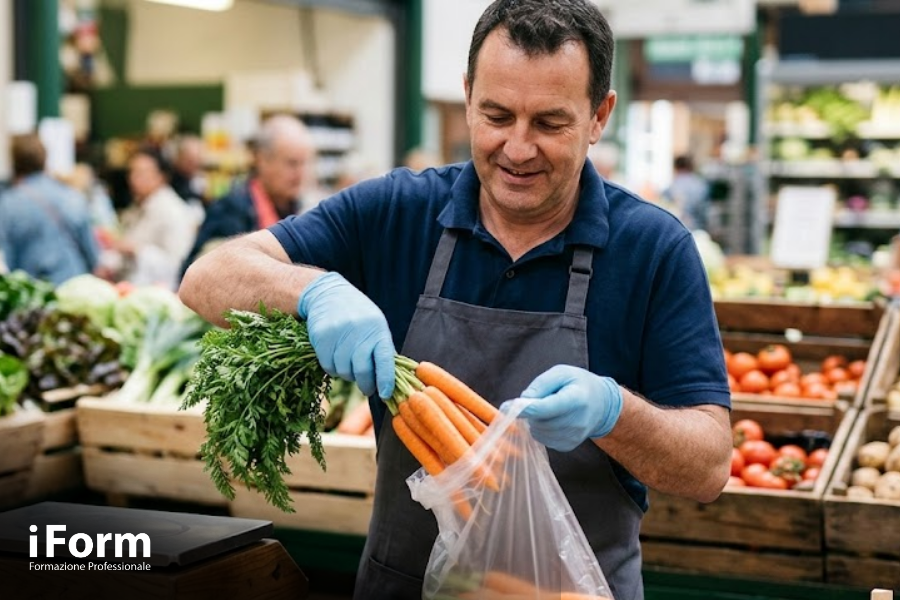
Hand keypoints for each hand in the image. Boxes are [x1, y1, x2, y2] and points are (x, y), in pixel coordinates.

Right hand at [297, 272, 395, 398]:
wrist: (329, 294)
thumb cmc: (358, 314)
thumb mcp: (376, 325)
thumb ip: (382, 349)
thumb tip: (390, 379)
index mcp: (377, 329)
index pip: (385, 360)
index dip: (385, 380)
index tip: (385, 394)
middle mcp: (359, 331)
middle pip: (362, 370)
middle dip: (366, 384)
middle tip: (367, 388)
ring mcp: (339, 333)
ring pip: (344, 371)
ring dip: (348, 375)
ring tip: (349, 364)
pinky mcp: (322, 337)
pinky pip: (328, 366)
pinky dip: (333, 368)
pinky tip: (336, 358)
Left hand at [518, 365, 622, 451]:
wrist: (602, 405)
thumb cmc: (579, 384)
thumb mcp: (562, 373)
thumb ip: (541, 384)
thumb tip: (522, 401)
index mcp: (576, 399)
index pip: (547, 407)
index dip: (526, 408)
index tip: (508, 407)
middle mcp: (577, 421)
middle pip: (540, 421)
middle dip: (532, 411)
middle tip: (541, 399)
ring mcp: (573, 437)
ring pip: (538, 432)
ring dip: (536, 421)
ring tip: (549, 409)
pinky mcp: (568, 446)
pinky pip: (543, 440)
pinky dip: (542, 429)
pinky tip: (553, 420)